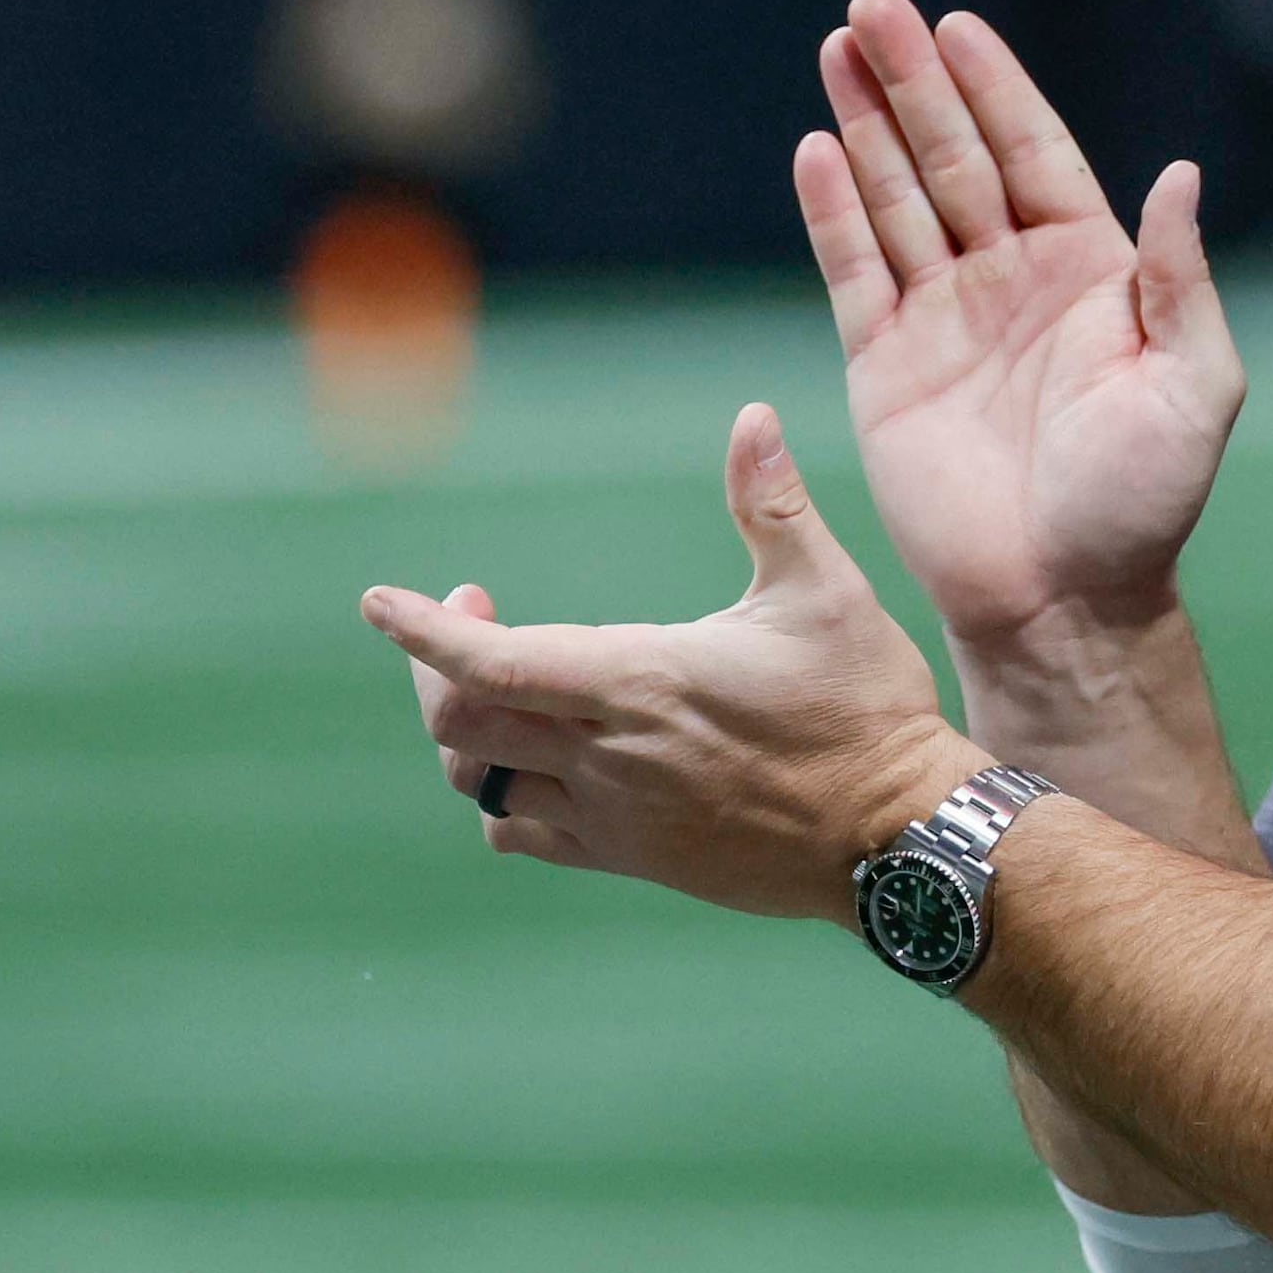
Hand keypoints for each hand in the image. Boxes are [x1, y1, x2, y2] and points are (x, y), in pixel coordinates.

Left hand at [363, 403, 980, 918]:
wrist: (893, 837)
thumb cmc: (865, 708)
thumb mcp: (826, 593)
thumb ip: (772, 504)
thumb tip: (752, 416)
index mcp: (641, 683)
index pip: (492, 664)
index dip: (423, 633)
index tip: (379, 601)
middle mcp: (610, 756)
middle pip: (461, 726)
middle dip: (439, 669)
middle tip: (473, 616)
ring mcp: (616, 817)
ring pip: (482, 784)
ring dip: (468, 730)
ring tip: (500, 681)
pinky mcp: (633, 855)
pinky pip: (523, 834)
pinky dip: (503, 794)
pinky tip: (538, 757)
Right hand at [799, 0, 1243, 647]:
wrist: (1066, 599)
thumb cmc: (1146, 501)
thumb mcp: (1195, 384)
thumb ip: (1179, 279)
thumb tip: (1177, 175)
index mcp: (1089, 273)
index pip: (1033, 153)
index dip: (994, 88)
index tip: (956, 26)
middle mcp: (1011, 280)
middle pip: (953, 156)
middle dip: (913, 83)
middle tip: (871, 6)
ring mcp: (944, 319)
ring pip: (897, 198)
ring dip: (865, 124)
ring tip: (836, 48)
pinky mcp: (886, 367)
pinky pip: (855, 271)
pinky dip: (834, 211)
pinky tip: (816, 147)